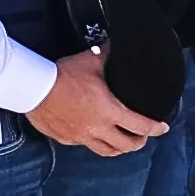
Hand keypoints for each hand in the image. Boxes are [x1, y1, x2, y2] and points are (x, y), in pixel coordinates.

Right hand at [30, 47, 164, 157]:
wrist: (33, 87)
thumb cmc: (63, 75)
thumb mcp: (92, 61)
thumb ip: (109, 54)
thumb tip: (117, 44)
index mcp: (110, 111)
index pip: (141, 126)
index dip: (156, 128)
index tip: (162, 128)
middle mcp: (98, 128)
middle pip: (126, 146)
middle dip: (139, 142)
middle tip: (142, 136)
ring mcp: (81, 136)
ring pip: (106, 151)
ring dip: (118, 149)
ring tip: (122, 143)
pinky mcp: (65, 138)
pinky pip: (84, 145)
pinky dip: (93, 142)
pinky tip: (94, 136)